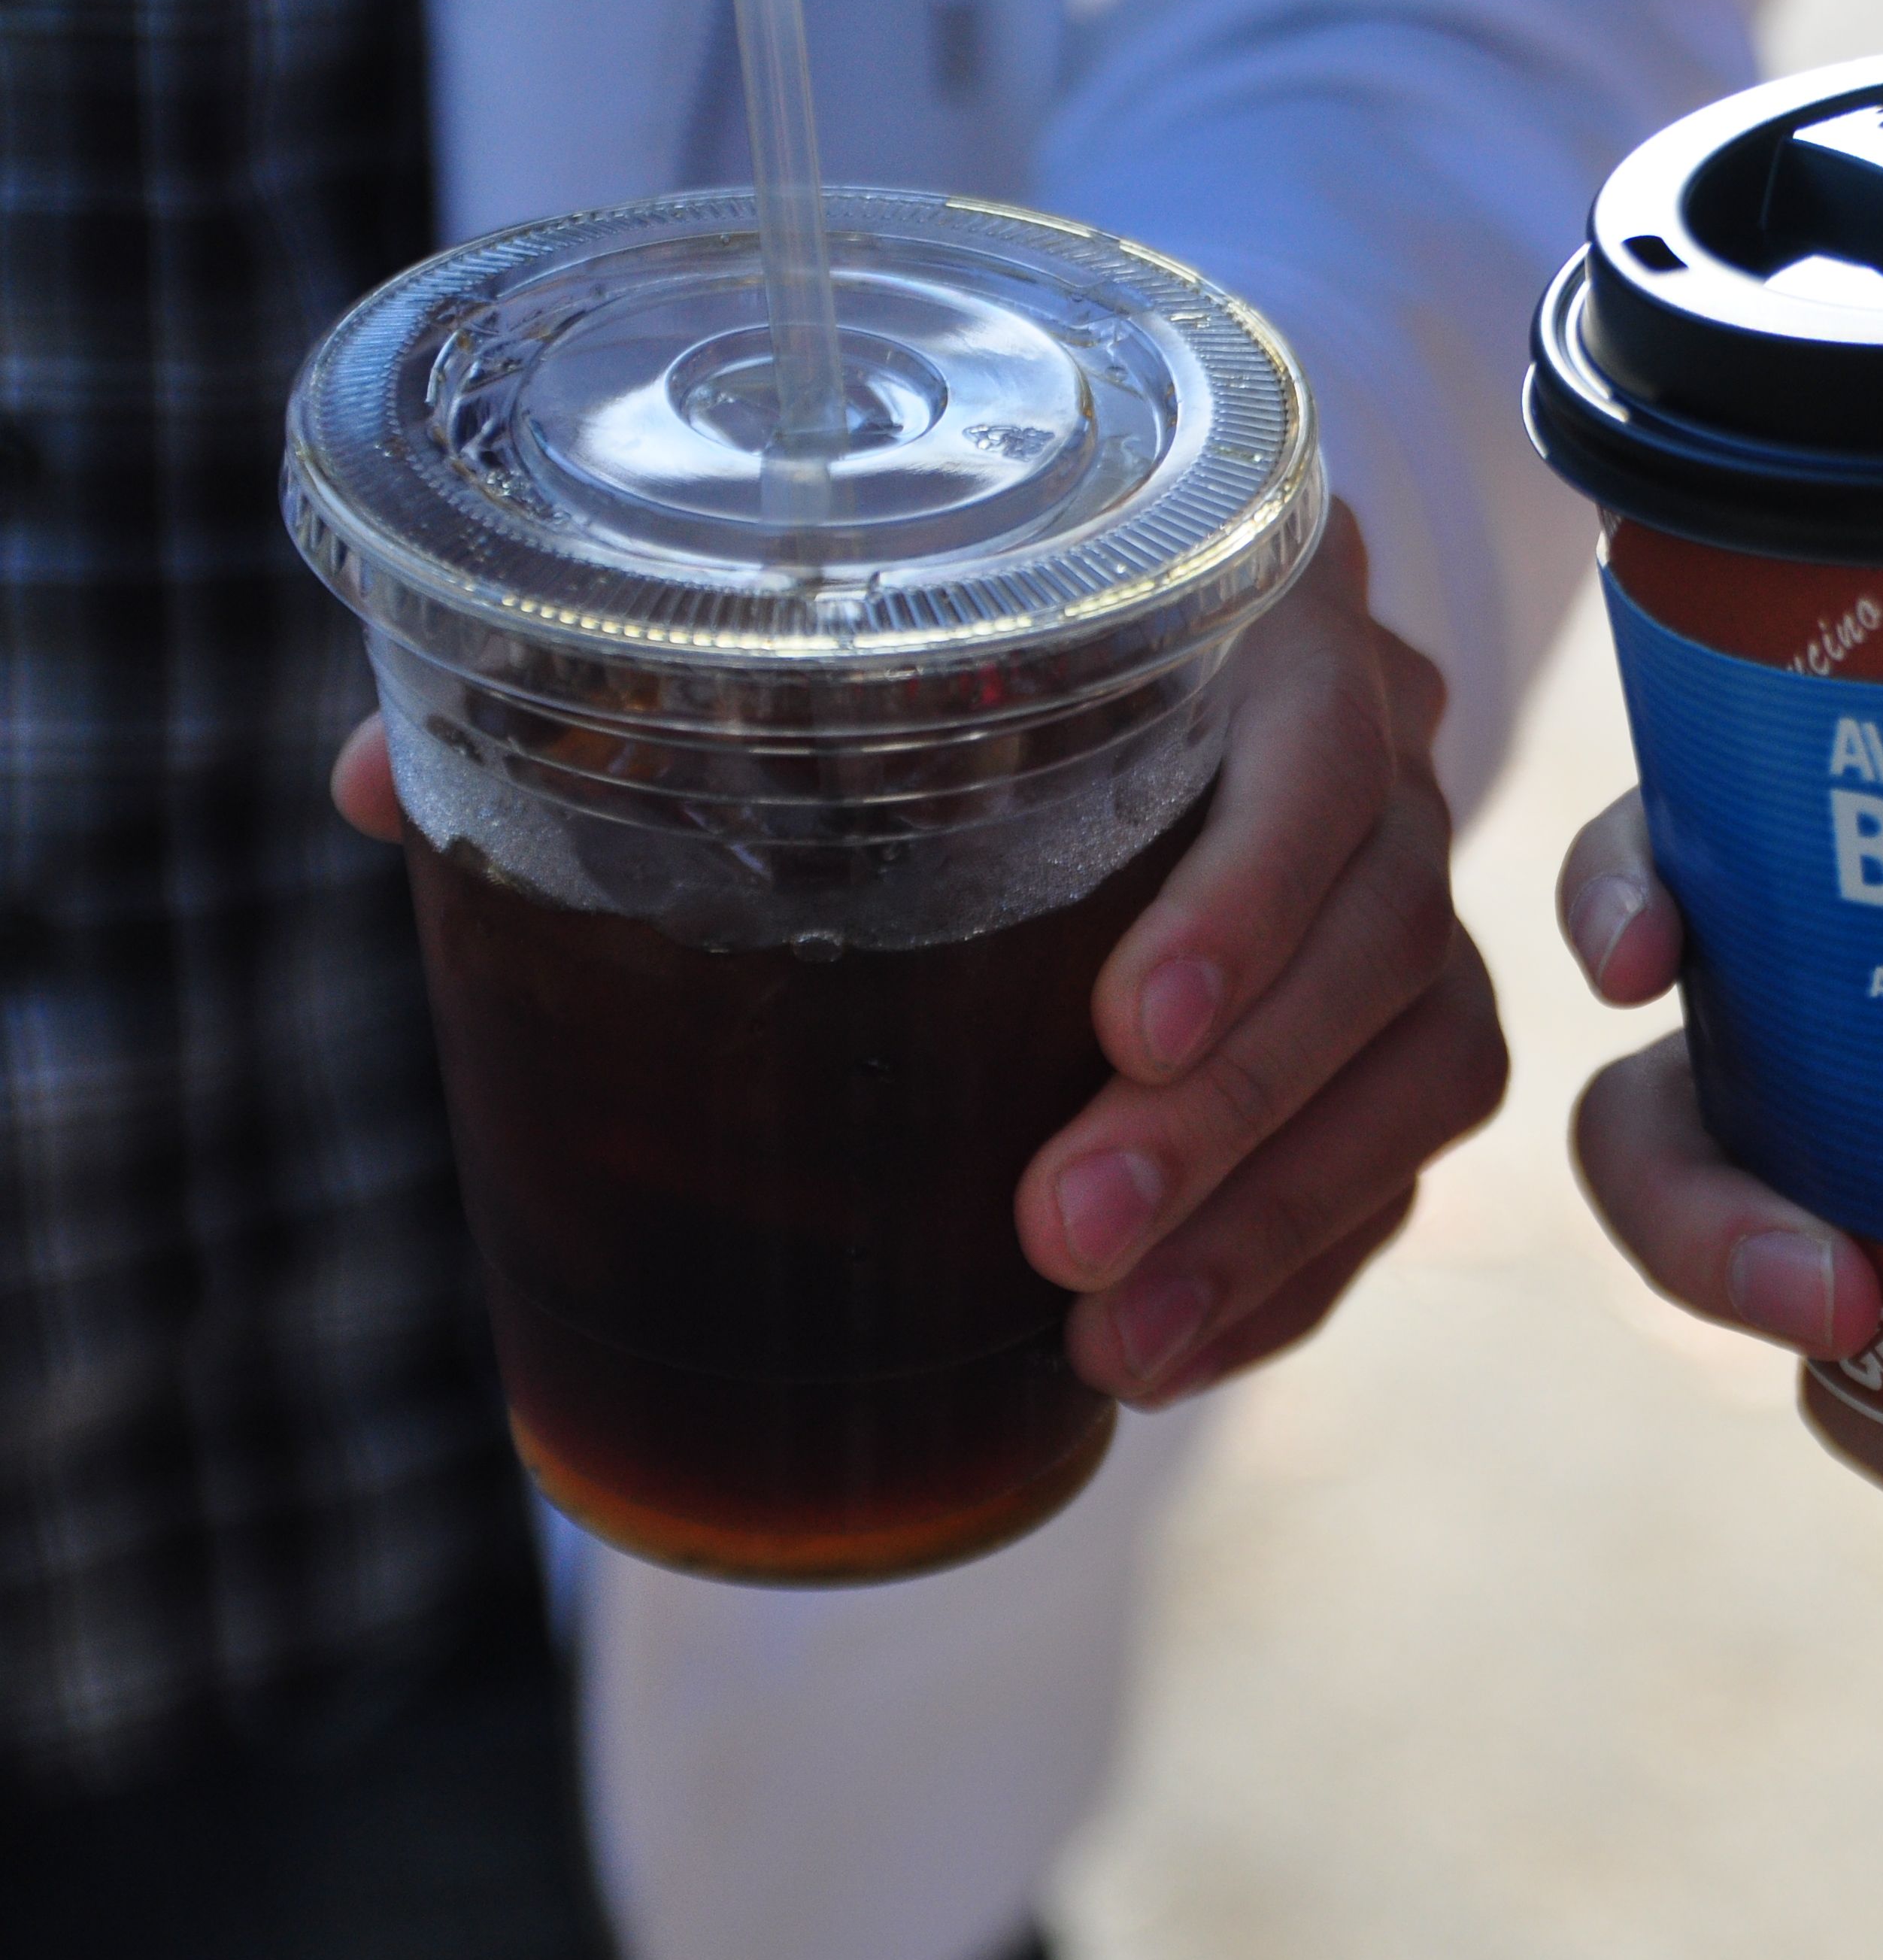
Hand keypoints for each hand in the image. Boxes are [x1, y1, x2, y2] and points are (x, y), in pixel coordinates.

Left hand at [334, 504, 1509, 1405]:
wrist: (1152, 627)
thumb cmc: (966, 624)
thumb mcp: (828, 623)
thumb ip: (636, 688)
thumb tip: (383, 786)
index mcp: (1254, 607)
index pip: (1314, 746)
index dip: (1242, 895)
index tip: (1113, 1030)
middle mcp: (1371, 732)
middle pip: (1382, 927)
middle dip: (1227, 1113)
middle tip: (1053, 1238)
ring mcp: (1404, 876)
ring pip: (1423, 1054)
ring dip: (1273, 1216)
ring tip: (1109, 1350)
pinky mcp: (1403, 1009)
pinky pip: (1407, 1149)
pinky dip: (1300, 1261)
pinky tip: (1174, 1352)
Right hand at [1557, 797, 1882, 1581]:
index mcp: (1878, 901)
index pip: (1694, 856)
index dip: (1625, 894)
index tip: (1645, 953)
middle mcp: (1829, 1060)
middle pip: (1661, 1129)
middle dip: (1700, 1225)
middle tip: (1827, 1294)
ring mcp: (1868, 1215)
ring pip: (1770, 1315)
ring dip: (1878, 1413)